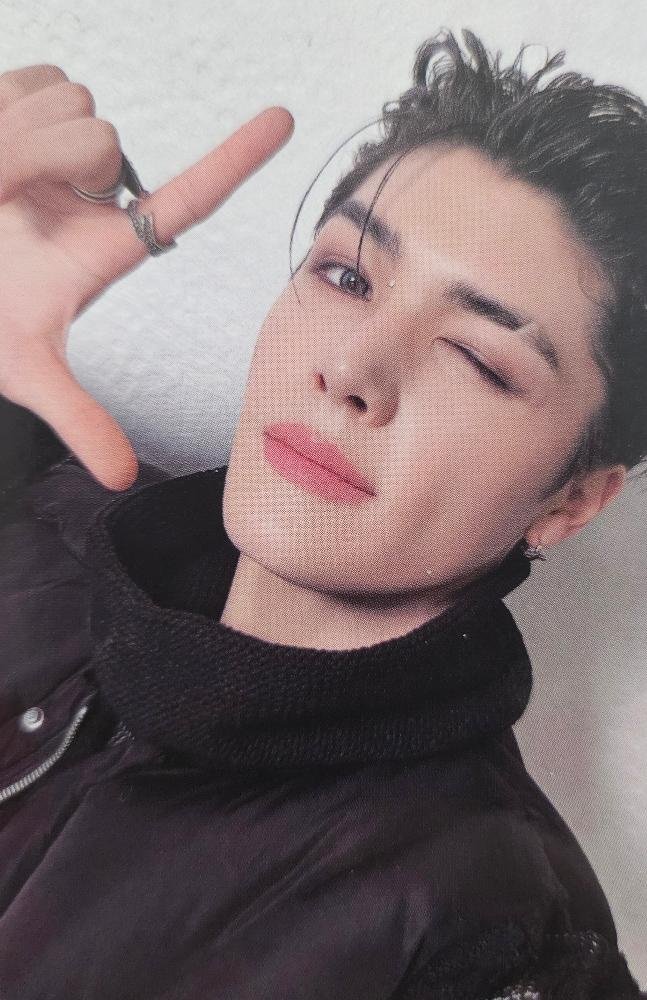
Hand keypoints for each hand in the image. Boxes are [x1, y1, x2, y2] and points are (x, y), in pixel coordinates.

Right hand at [0, 64, 293, 489]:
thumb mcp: (27, 368)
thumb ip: (77, 416)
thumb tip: (119, 478)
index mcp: (112, 245)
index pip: (190, 196)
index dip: (237, 158)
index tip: (286, 122)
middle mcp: (99, 192)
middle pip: (103, 141)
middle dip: (46, 165)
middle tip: (7, 205)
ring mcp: (68, 142)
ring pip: (70, 106)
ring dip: (17, 142)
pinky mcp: (34, 99)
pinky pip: (34, 76)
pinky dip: (2, 107)